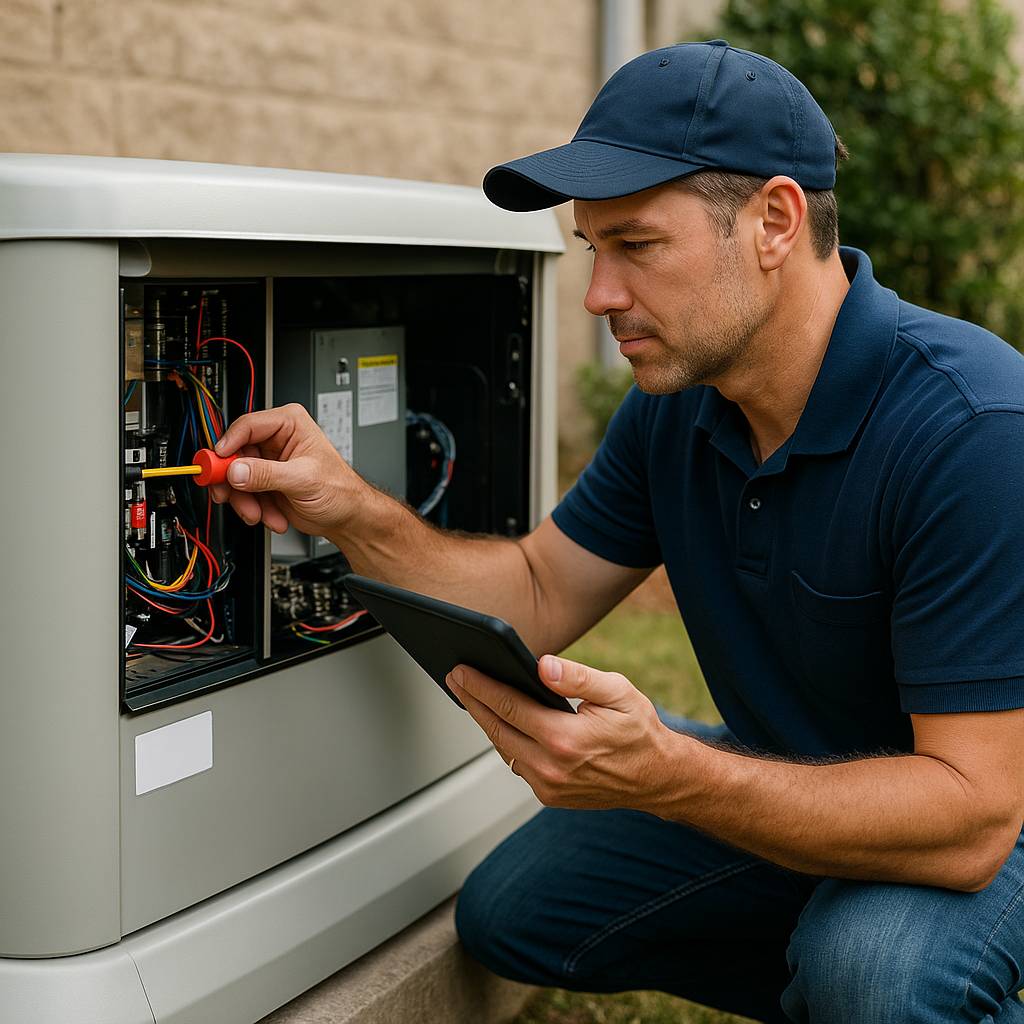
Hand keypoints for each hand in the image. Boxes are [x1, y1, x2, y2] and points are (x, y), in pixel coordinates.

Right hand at [209, 403, 367, 535]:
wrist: (347, 517)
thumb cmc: (340, 490)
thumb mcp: (303, 480)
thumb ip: (267, 475)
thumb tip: (237, 471)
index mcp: (289, 424)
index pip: (247, 426)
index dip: (228, 445)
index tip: (217, 465)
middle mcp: (276, 439)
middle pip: (235, 454)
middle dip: (235, 482)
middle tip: (231, 497)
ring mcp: (267, 461)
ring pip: (235, 477)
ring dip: (246, 500)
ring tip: (263, 514)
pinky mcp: (263, 481)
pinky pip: (242, 493)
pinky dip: (253, 508)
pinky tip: (272, 516)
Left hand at [446, 654, 674, 810]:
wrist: (659, 778)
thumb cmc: (640, 731)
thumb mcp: (618, 693)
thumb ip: (579, 677)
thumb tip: (542, 665)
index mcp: (565, 740)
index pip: (509, 707)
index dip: (480, 686)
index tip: (461, 670)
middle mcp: (551, 768)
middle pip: (496, 729)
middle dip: (472, 701)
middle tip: (454, 677)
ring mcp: (548, 786)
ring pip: (503, 747)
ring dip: (485, 721)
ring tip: (470, 694)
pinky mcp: (548, 795)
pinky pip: (516, 762)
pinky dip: (504, 739)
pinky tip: (498, 719)